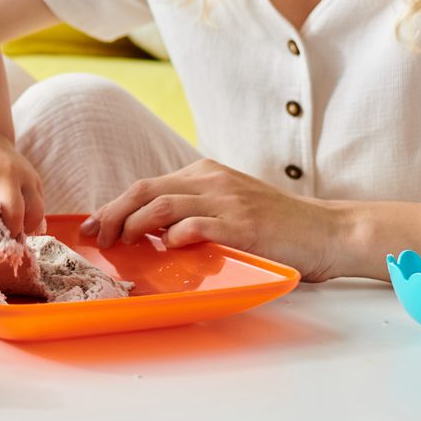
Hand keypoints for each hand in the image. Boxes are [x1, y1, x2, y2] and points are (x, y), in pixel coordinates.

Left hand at [0, 126, 44, 243]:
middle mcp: (5, 172)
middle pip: (12, 211)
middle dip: (4, 235)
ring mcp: (24, 175)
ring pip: (33, 211)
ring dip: (23, 231)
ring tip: (10, 239)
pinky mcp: (36, 180)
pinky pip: (41, 207)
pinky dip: (33, 223)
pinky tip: (21, 229)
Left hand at [80, 158, 344, 281]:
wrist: (328, 231)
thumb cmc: (277, 226)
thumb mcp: (229, 205)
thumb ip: (193, 211)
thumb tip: (148, 233)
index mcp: (205, 174)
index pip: (147, 186)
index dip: (114, 205)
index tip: (91, 226)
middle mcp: (211, 181)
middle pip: (145, 190)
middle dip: (112, 213)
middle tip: (96, 237)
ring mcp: (227, 201)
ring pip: (163, 204)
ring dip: (134, 225)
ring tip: (121, 245)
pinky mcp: (243, 224)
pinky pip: (198, 225)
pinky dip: (175, 235)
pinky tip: (165, 247)